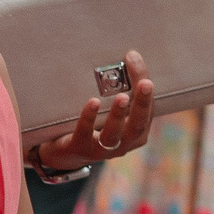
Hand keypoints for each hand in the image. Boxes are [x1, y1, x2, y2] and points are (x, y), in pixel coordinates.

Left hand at [35, 51, 155, 168]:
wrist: (64, 154)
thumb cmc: (93, 126)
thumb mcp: (111, 113)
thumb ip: (120, 96)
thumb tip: (124, 59)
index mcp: (137, 134)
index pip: (148, 111)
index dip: (147, 90)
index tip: (139, 64)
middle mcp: (123, 144)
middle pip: (137, 125)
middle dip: (142, 104)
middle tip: (146, 83)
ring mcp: (102, 150)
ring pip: (114, 134)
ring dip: (119, 115)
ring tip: (122, 96)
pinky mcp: (79, 149)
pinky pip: (85, 133)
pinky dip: (89, 117)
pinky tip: (93, 102)